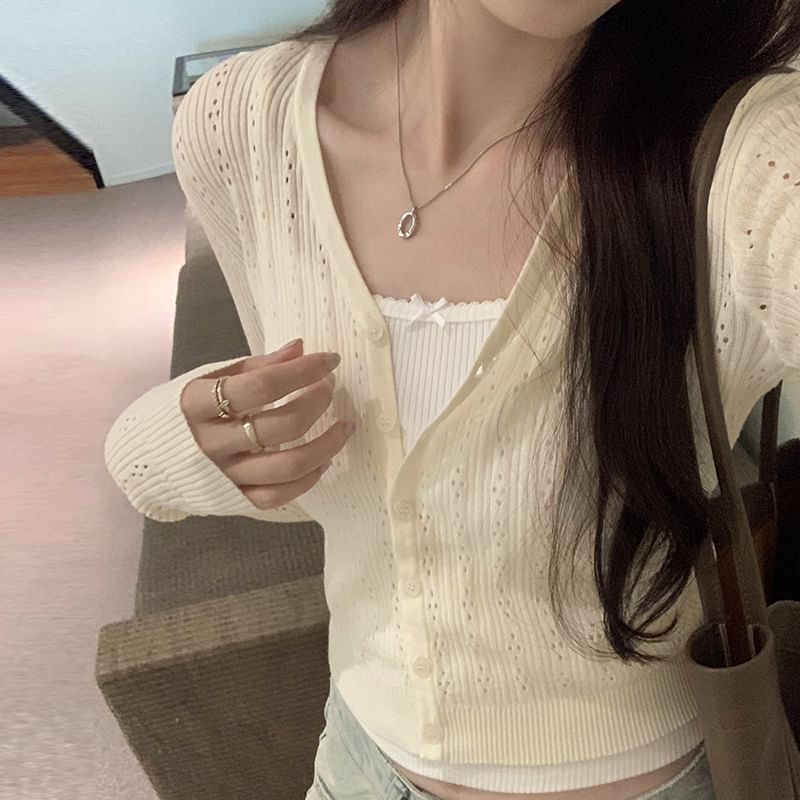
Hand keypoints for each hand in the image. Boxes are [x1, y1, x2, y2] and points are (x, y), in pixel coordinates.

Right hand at [179, 339, 353, 509]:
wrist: (145, 460)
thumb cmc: (185, 412)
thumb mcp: (209, 378)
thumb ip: (256, 366)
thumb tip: (300, 348)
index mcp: (197, 404)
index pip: (262, 385)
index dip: (303, 371)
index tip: (330, 359)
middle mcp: (210, 443)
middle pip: (281, 426)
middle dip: (317, 402)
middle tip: (331, 387)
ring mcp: (224, 475)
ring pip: (288, 466)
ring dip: (327, 444)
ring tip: (345, 425)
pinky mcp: (235, 501)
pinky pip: (279, 495)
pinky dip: (309, 478)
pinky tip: (324, 460)